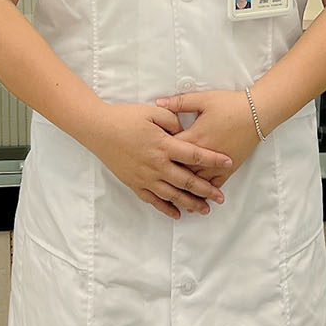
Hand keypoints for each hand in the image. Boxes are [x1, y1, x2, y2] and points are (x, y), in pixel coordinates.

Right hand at [79, 102, 232, 218]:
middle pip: (187, 181)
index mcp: (163, 145)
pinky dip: (166, 208)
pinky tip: (177, 214)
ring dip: (190, 203)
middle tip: (221, 197)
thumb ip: (173, 120)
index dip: (213, 159)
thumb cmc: (125, 117)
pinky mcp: (134, 183)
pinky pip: (153, 200)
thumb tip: (185, 131)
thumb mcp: (152, 112)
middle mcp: (156, 164)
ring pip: (172, 195)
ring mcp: (145, 177)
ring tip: (204, 209)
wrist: (98, 129)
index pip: (194, 155)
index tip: (228, 162)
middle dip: (206, 190)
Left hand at [156, 90, 261, 190]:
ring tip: (169, 198)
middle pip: (179, 171)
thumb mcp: (202, 100)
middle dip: (165, 177)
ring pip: (195, 183)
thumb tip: (158, 103)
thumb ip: (179, 102)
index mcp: (194, 137)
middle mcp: (203, 155)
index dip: (157, 151)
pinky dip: (204, 194)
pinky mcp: (228, 168)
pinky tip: (198, 200)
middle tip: (152, 182)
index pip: (169, 149)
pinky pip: (214, 185)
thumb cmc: (229, 104)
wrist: (256, 113)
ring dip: (184, 191)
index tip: (146, 154)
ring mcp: (215, 164)